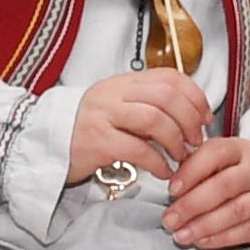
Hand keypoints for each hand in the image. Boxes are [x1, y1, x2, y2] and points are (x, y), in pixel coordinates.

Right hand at [67, 67, 209, 187]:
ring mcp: (102, 115)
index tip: (204, 117)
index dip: (194, 96)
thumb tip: (191, 117)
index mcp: (122, 82)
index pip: (169, 77)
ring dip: (176, 141)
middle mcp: (112, 93)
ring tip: (180, 157)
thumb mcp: (118, 109)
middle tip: (195, 141)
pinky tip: (163, 172)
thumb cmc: (88, 131)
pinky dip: (158, 162)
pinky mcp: (96, 142)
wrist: (45, 147)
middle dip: (189, 120)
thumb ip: (148, 106)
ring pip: (155, 119)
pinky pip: (138, 149)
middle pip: (166, 96)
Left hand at [163, 135, 249, 249]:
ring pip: (235, 211)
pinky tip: (203, 241)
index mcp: (238, 149)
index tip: (171, 190)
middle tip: (170, 219)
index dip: (191, 172)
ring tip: (182, 234)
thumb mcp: (213, 163)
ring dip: (204, 225)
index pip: (215, 154)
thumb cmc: (231, 176)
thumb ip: (192, 167)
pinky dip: (221, 238)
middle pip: (224, 186)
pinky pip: (246, 231)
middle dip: (192, 205)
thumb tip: (165, 181)